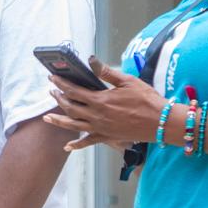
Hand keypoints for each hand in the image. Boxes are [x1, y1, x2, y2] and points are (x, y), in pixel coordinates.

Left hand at [42, 57, 169, 152]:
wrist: (160, 122)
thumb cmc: (146, 99)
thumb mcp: (128, 81)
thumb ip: (107, 72)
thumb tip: (92, 61)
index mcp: (100, 100)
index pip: (74, 90)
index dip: (61, 84)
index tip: (53, 78)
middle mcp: (96, 116)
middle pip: (70, 107)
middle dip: (59, 98)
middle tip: (51, 92)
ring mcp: (100, 128)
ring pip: (74, 125)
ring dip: (59, 120)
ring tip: (47, 118)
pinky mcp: (107, 137)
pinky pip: (88, 142)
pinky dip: (77, 145)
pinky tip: (67, 146)